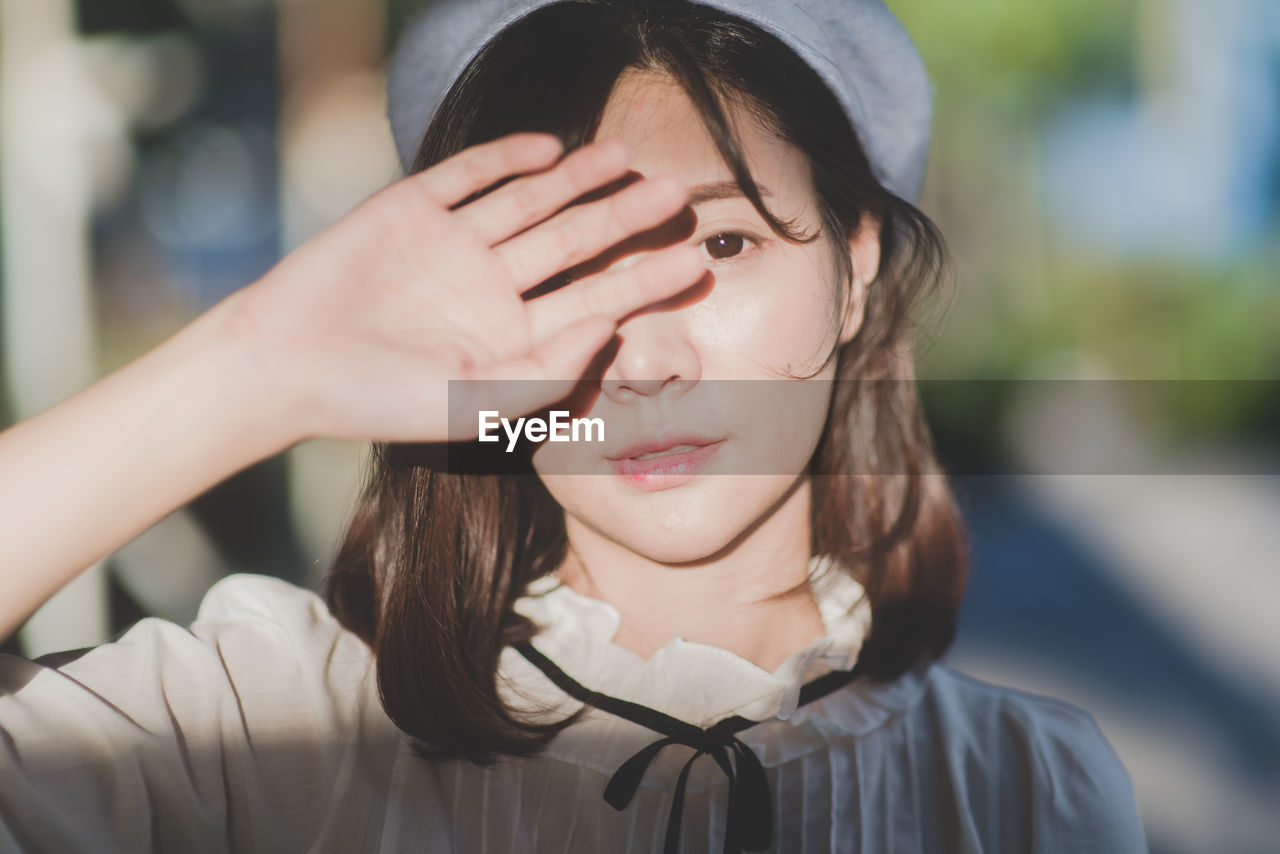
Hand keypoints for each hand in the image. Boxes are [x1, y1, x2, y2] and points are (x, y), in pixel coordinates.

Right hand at [229, 132, 704, 442]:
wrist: (285, 365)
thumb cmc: (382, 400)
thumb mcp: (476, 402)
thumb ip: (548, 372)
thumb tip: (612, 331)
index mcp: (515, 335)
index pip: (596, 301)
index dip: (645, 282)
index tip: (695, 262)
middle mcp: (493, 286)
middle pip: (573, 244)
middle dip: (622, 219)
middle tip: (675, 194)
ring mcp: (454, 245)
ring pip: (530, 202)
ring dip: (575, 179)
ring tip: (621, 156)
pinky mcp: (413, 210)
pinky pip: (468, 177)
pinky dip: (505, 159)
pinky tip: (548, 149)